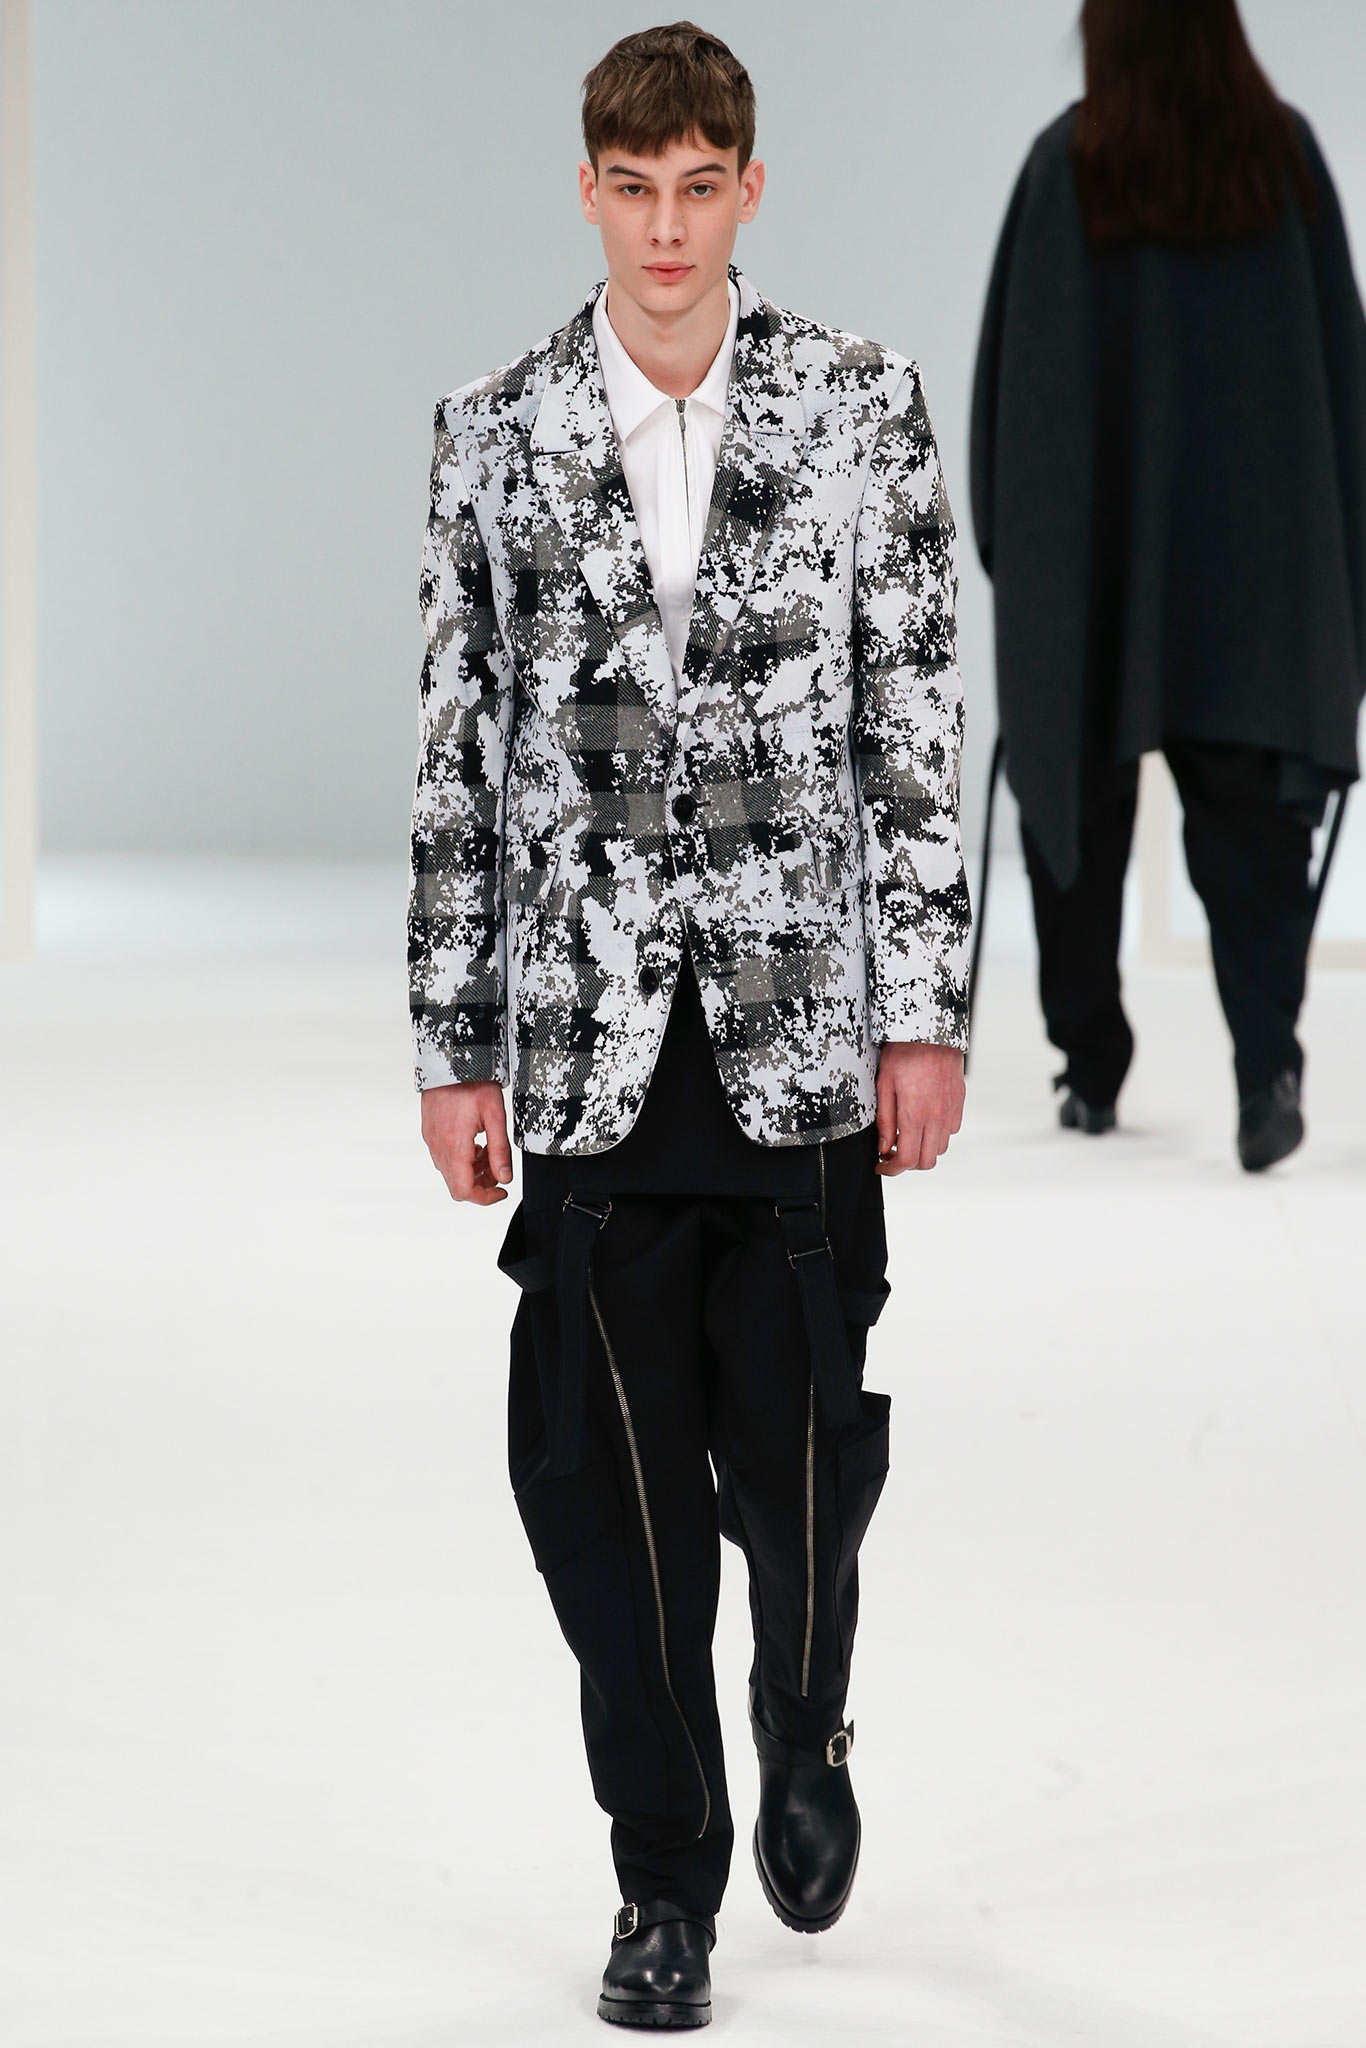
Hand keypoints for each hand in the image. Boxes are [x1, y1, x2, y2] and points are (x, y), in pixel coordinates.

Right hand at [421, 1080, 513, 1203]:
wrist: (450, 1060)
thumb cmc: (473, 1082)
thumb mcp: (495, 1115)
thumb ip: (500, 1150)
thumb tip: (505, 1178)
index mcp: (455, 1146)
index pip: (464, 1190)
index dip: (485, 1198)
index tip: (502, 1191)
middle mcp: (439, 1147)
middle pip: (456, 1185)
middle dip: (481, 1184)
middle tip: (498, 1168)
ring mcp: (432, 1140)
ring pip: (450, 1172)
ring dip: (471, 1171)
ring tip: (489, 1151)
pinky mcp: (430, 1132)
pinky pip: (444, 1157)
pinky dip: (461, 1159)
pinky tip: (475, 1142)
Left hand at [874, 1041, 964, 1173]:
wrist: (930, 1028)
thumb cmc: (904, 1052)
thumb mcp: (884, 1084)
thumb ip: (885, 1120)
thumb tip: (884, 1147)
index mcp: (915, 1115)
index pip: (908, 1160)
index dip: (892, 1169)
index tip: (882, 1164)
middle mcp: (937, 1116)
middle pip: (927, 1161)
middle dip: (907, 1164)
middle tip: (892, 1153)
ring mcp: (950, 1109)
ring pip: (940, 1148)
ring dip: (923, 1149)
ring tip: (907, 1135)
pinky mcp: (959, 1101)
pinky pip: (951, 1129)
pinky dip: (937, 1133)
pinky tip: (924, 1121)